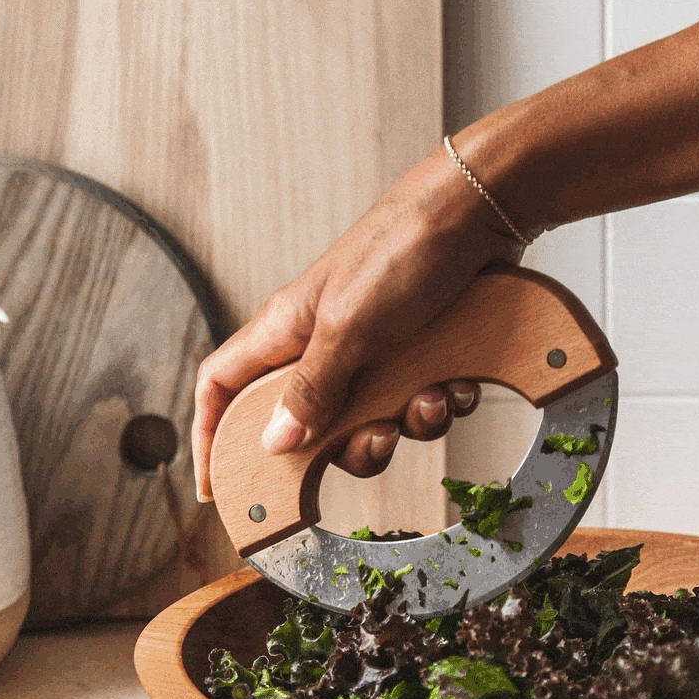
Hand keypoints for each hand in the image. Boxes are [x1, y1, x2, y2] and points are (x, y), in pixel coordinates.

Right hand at [191, 146, 522, 500]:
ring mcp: (376, 345)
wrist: (486, 211)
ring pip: (375, 417)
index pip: (222, 385)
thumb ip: (312, 387)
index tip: (218, 487)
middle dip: (349, 445)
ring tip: (434, 397)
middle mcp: (325, 340)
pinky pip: (423, 399)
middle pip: (310, 424)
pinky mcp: (423, 348)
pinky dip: (445, 399)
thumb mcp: (350, 326)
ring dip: (410, 421)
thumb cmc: (407, 248)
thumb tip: (274, 441)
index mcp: (287, 328)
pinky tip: (461, 379)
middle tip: (379, 440)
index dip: (212, 435)